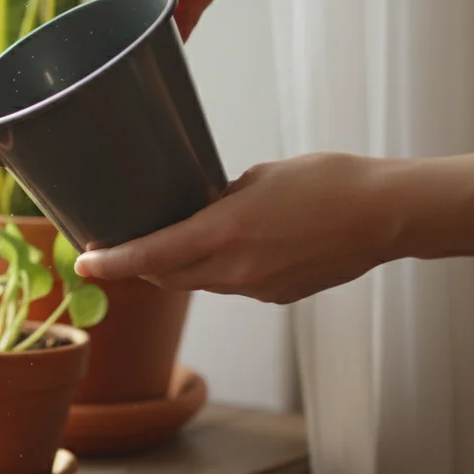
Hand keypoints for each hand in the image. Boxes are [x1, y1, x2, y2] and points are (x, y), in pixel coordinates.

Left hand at [75, 153, 403, 303]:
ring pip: (201, 283)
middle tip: (121, 244)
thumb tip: (200, 209)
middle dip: (141, 264)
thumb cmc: (329, 182)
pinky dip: (222, 270)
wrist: (388, 216)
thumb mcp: (261, 177)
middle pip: (168, 277)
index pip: (152, 256)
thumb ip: (221, 199)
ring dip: (182, 267)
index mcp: (226, 233)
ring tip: (178, 238)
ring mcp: (258, 290)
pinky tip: (237, 246)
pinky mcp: (279, 297)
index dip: (113, 262)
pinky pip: (234, 286)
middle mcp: (237, 271)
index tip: (85, 263)